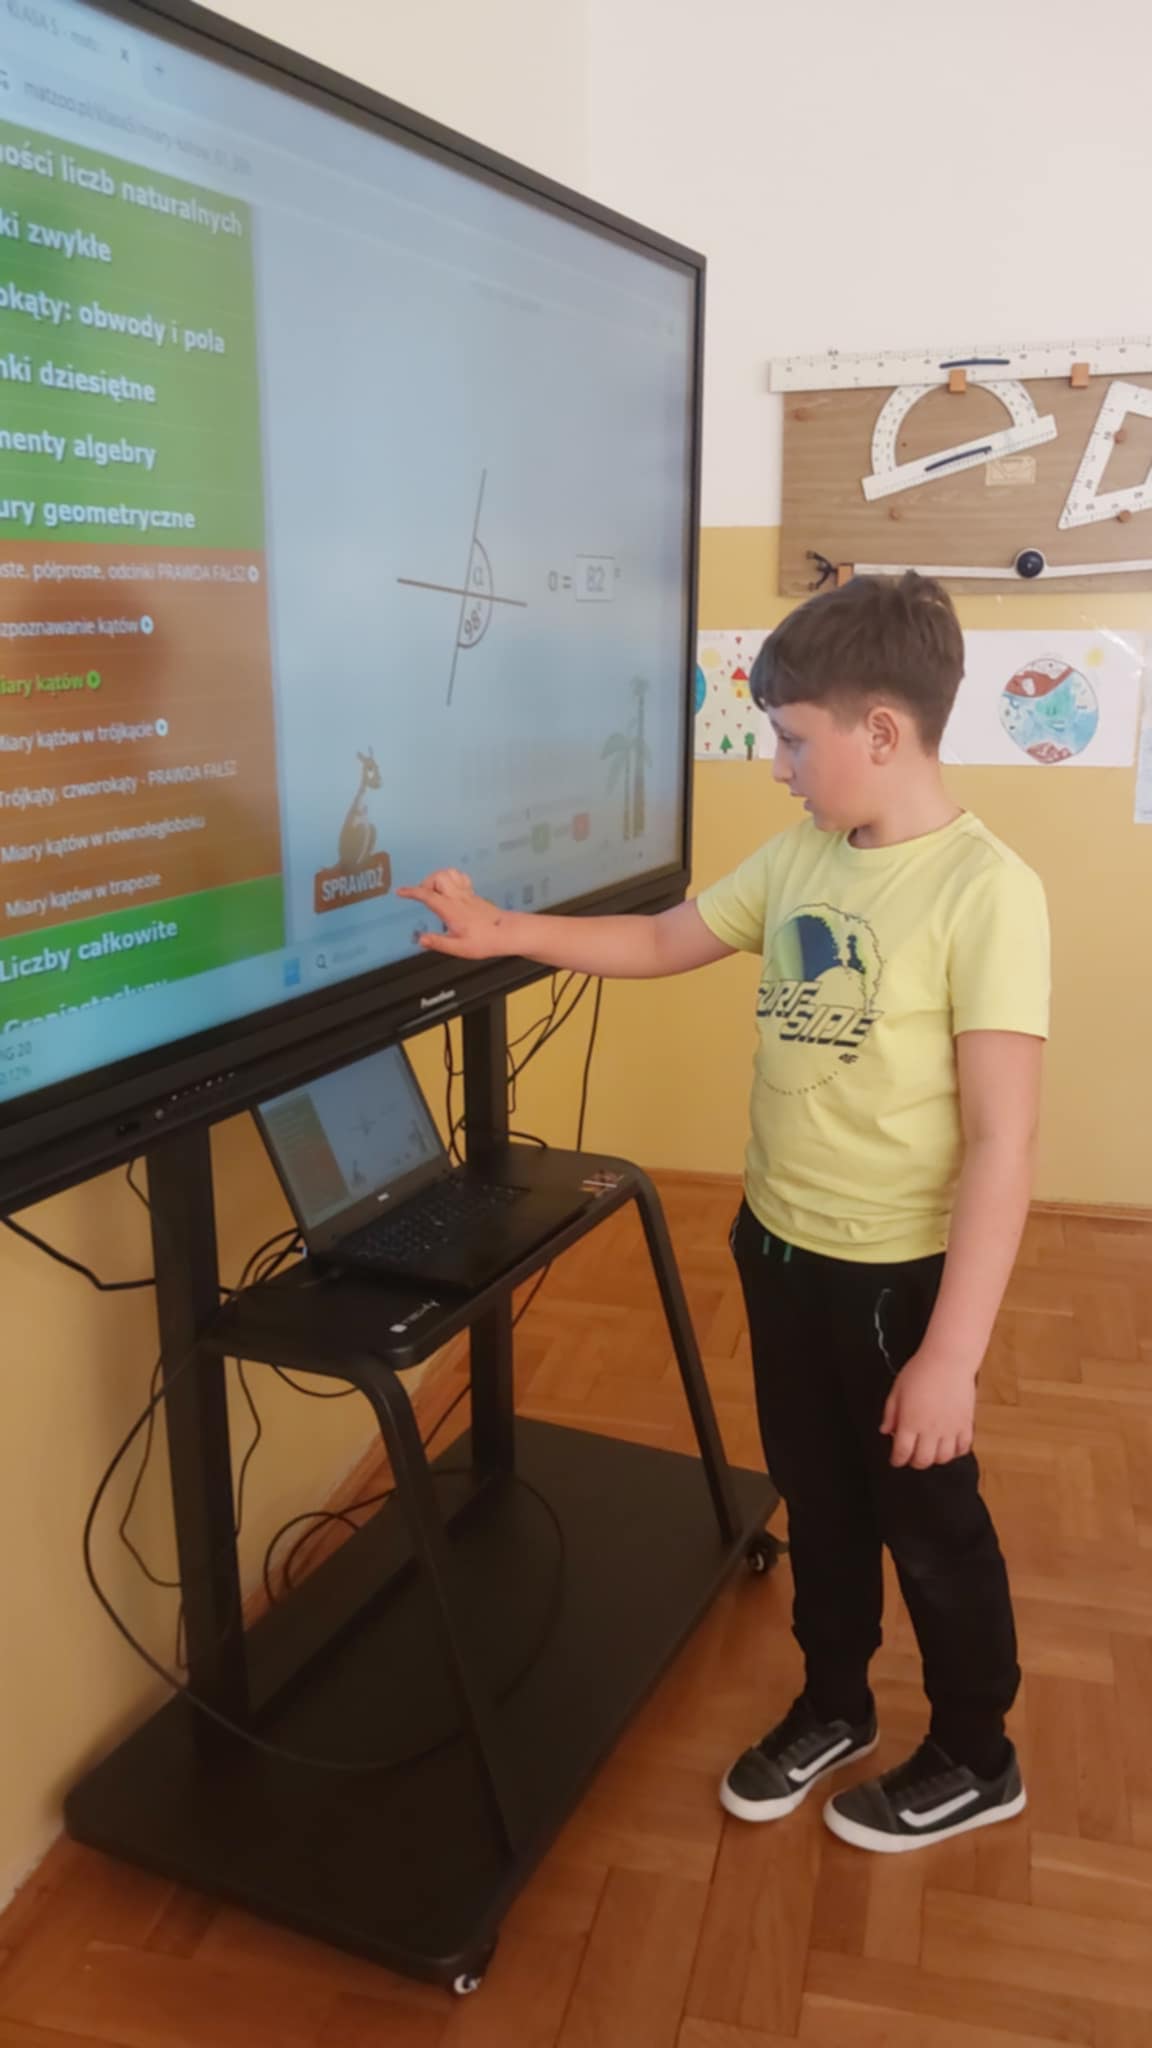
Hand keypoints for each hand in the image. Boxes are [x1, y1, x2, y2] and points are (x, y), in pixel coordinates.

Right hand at [396, 868, 510, 959]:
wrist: (508, 933)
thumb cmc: (485, 942)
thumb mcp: (459, 948)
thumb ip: (438, 943)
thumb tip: (420, 939)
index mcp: (451, 910)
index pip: (428, 895)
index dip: (412, 892)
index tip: (400, 892)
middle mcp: (458, 898)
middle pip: (438, 876)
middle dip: (426, 883)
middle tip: (423, 897)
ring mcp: (467, 894)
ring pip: (449, 873)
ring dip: (437, 878)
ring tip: (434, 893)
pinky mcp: (473, 894)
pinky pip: (459, 877)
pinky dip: (450, 878)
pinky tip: (448, 891)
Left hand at [880, 1348, 976, 1468]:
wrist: (948, 1359)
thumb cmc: (921, 1370)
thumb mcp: (897, 1390)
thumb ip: (890, 1413)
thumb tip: (885, 1430)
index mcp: (910, 1422)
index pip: (902, 1453)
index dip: (896, 1460)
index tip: (895, 1459)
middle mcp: (930, 1430)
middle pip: (923, 1461)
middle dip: (915, 1462)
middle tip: (912, 1455)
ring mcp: (950, 1429)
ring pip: (943, 1458)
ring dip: (935, 1458)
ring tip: (930, 1450)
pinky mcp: (966, 1424)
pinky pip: (963, 1447)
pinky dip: (956, 1451)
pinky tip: (950, 1445)